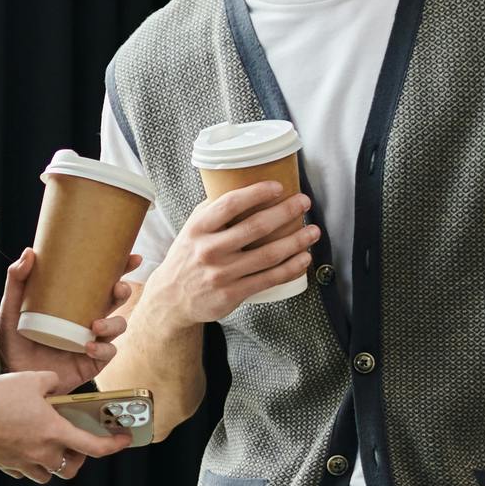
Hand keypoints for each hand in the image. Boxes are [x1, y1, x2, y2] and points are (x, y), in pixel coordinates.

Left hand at [0, 249, 139, 386]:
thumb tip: (29, 252)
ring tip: (95, 325)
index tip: (132, 257)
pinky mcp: (91, 362)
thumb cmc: (12, 341)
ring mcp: (91, 341)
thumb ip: (16, 281)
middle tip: (117, 287)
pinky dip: (102, 349)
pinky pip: (107, 353)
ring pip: (117, 326)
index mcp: (74, 303)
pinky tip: (87, 347)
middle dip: (123, 291)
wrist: (11, 373)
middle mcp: (87, 320)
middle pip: (115, 301)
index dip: (120, 269)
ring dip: (113, 323)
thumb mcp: (11, 308)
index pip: (101, 283)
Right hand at [0, 370, 131, 485]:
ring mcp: (23, 462)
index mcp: (54, 433)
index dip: (114, 445)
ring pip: (47, 473)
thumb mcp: (29, 379)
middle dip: (78, 459)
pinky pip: (24, 471)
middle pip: (71, 468)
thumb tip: (54, 383)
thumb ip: (50, 381)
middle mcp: (43, 453)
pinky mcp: (6, 465)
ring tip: (48, 446)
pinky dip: (28, 463)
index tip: (123, 440)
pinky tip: (23, 448)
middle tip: (76, 444)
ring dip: (53, 463)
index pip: (94, 447)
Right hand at [147, 184, 319, 325]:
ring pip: (268, 255)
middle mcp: (208, 250)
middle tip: (304, 202)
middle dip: (285, 212)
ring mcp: (221, 274)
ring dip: (296, 241)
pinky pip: (269, 278)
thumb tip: (245, 187)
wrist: (171, 298)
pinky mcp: (232, 293)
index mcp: (197, 229)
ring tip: (313, 231)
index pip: (230, 204)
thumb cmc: (187, 257)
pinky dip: (291, 268)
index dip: (257, 193)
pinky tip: (304, 258)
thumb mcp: (191, 229)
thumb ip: (213, 211)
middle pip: (255, 227)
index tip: (278, 187)